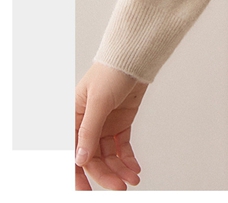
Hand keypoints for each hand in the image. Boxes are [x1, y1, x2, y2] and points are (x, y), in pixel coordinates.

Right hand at [75, 63, 147, 189]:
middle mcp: (86, 124)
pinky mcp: (121, 123)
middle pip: (92, 157)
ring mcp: (104, 124)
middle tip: (119, 188)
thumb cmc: (112, 72)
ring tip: (132, 179)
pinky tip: (134, 169)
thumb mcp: (98, 102)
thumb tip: (80, 159)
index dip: (77, 173)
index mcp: (72, 118)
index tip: (84, 191)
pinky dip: (128, 159)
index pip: (71, 151)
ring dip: (119, 168)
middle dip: (105, 174)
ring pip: (108, 155)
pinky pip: (122, 147)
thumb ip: (89, 131)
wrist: (135, 59)